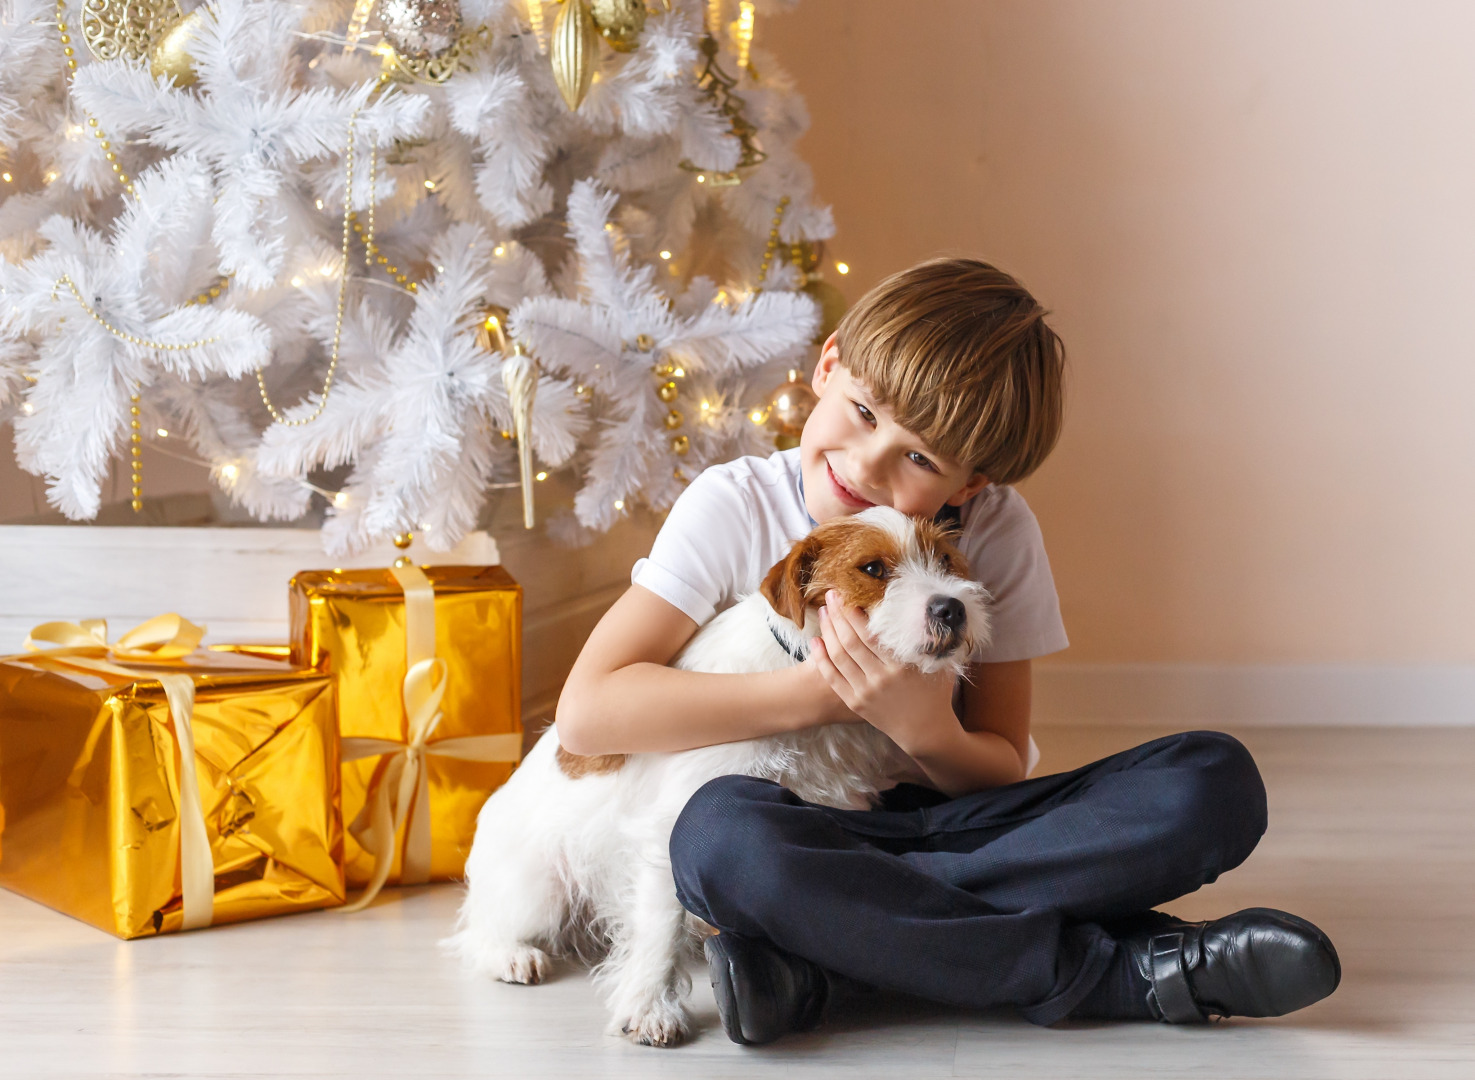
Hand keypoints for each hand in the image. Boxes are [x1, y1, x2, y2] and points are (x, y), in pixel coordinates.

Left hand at [808, 589, 961, 753]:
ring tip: (823, 612)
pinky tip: (815, 642)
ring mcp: (865, 692)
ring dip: (828, 631)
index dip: (855, 614)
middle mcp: (881, 679)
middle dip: (838, 614)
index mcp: (901, 666)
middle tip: (831, 594)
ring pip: (838, 656)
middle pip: (850, 641)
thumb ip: (933, 639)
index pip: (871, 634)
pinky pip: (832, 677)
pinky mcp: (855, 702)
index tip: (848, 596)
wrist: (926, 731)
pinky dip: (821, 659)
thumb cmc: (935, 693)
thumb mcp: (940, 664)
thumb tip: (928, 608)